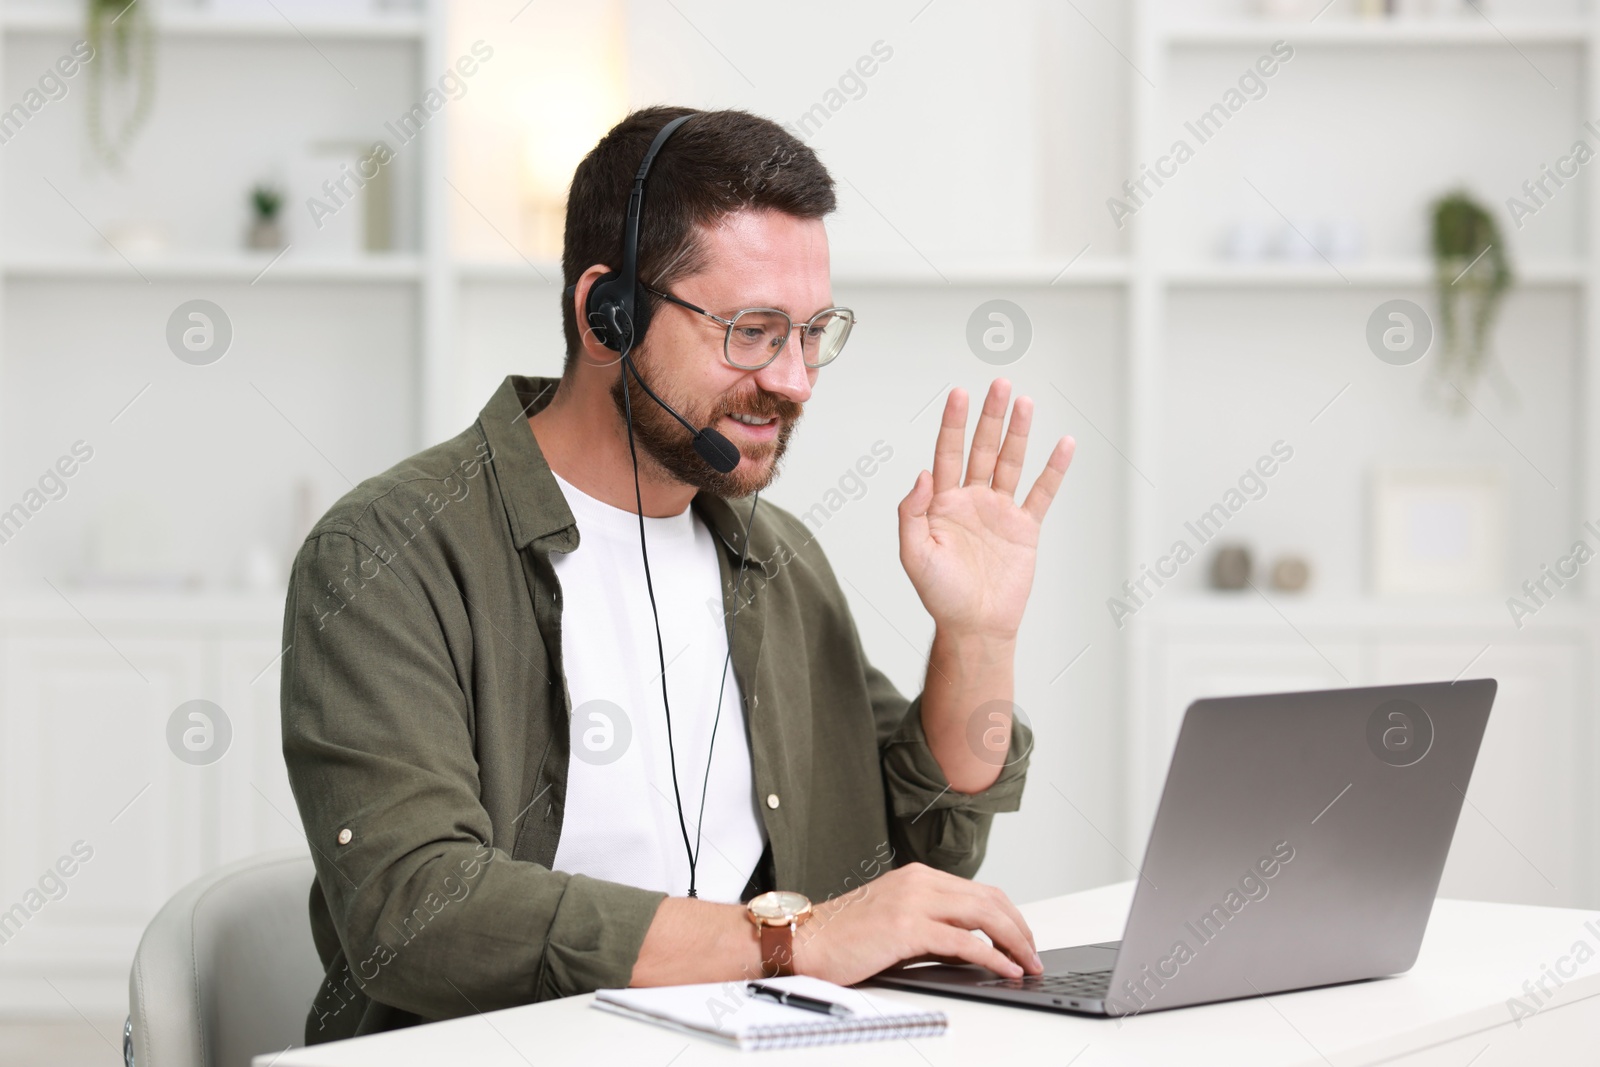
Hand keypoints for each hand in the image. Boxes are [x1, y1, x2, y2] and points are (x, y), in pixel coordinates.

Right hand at [791, 862, 1043, 984]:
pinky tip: (1005, 968)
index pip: (980, 891)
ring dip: (1014, 941)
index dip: (1009, 915)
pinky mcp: (907, 926)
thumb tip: (970, 949)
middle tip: (1034, 954)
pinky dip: (992, 956)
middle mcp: (920, 881)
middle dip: (1020, 929)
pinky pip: (963, 941)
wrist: (804, 939)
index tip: (1022, 938)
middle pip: (990, 899)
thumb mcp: (895, 921)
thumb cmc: (842, 936)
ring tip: (1028, 963)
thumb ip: (932, 927)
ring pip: (983, 915)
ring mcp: (914, 901)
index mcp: (918, 877)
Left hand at [898, 381, 1073, 640]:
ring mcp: (999, 511)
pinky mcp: (1024, 528)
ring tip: (1025, 402)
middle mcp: (971, 500)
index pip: (947, 452)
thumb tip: (921, 474)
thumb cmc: (940, 595)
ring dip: (1018, 433)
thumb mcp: (913, 555)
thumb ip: (912, 513)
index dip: (953, 423)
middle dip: (990, 416)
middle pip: (981, 448)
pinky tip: (1062, 445)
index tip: (959, 393)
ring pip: (1010, 463)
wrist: (975, 626)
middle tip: (1000, 384)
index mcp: (941, 502)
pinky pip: (1041, 493)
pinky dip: (1053, 470)